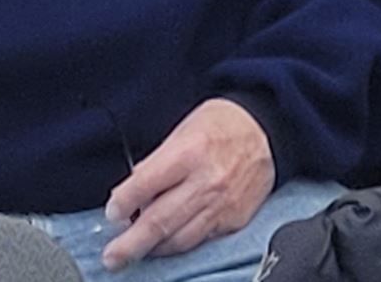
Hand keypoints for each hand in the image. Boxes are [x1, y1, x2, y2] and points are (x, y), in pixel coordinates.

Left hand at [101, 98, 272, 268]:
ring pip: (179, 239)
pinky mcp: (234, 220)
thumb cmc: (224, 124)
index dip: (123, 203)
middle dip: (130, 243)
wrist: (269, 129)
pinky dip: (178, 246)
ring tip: (133, 254)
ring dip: (152, 250)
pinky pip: (200, 240)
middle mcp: (206, 182)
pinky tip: (164, 246)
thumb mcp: (184, 128)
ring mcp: (222, 205)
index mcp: (190, 152)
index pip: (145, 184)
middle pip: (159, 221)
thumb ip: (158, 161)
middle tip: (111, 256)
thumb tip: (133, 191)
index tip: (112, 213)